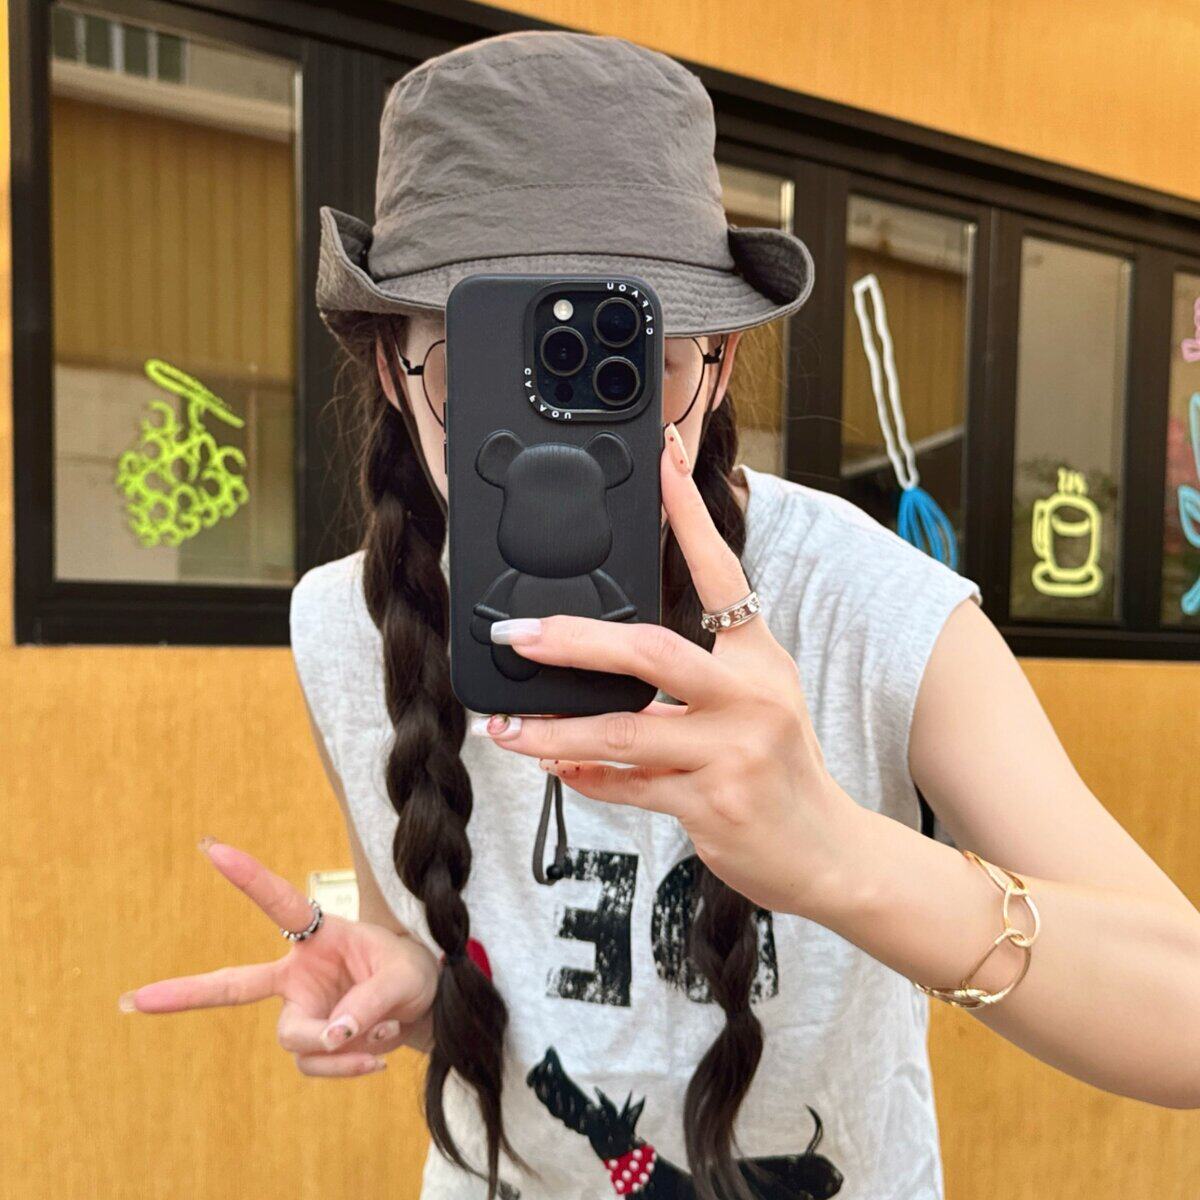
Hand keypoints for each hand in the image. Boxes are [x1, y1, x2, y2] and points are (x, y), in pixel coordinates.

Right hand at [118, 840, 438, 1076]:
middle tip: (131, 999)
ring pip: (298, 1040)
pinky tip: (378, 1054)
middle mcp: (299, 974)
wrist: (428, 1007)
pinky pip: (317, 1063)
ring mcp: (301, 1010)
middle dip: (182, 994)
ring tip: (383, 1030)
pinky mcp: (311, 1044)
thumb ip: (369, 1004)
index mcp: (319, 936)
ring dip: (343, 1046)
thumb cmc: (413, 973)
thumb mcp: (404, 979)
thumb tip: (331, 1037)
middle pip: (233, 986)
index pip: (279, 903)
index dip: (248, 876)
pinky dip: (350, 1064)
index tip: (212, 846)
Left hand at [474, 429, 864, 915]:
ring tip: (506, 728)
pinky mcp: (709, 803)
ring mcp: (731, 752)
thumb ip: (700, 674)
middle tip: (519, 634)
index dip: (689, 514)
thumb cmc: (783, 769)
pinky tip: (555, 767)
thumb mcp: (760, 703)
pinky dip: (583, 776)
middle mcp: (750, 697)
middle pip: (652, 652)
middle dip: (575, 642)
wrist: (828, 852)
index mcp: (760, 660)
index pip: (722, 572)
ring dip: (553, 730)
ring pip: (623, 730)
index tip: (662, 459)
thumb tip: (610, 660)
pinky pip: (627, 784)